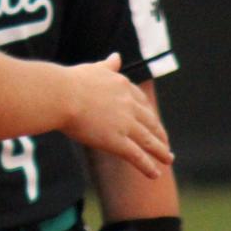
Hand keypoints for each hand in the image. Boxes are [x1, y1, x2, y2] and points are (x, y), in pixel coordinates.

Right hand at [62, 53, 172, 177]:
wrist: (61, 95)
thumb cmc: (71, 81)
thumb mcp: (94, 69)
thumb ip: (108, 65)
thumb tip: (117, 56)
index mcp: (123, 86)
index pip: (141, 101)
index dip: (148, 113)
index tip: (152, 120)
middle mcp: (129, 104)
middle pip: (150, 121)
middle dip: (160, 134)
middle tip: (165, 143)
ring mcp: (125, 124)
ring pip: (149, 140)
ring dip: (161, 152)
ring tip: (168, 159)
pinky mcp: (117, 141)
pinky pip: (137, 156)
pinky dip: (148, 166)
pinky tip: (155, 174)